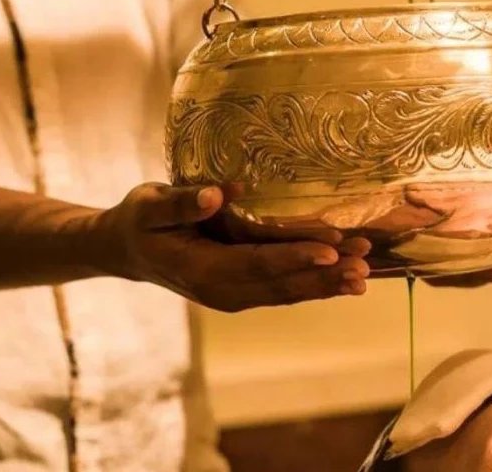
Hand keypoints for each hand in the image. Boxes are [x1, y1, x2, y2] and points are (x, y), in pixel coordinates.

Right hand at [91, 183, 371, 311]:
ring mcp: (233, 295)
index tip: (329, 249)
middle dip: (324, 274)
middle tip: (363, 261)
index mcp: (199, 269)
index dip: (293, 257)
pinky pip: (284, 290)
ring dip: (327, 284)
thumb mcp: (149, 205)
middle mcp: (220, 290)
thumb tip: (218, 195)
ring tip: (364, 273)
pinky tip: (347, 281)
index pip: (254, 264)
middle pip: (280, 284)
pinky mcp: (243, 290)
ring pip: (287, 292)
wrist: (126, 249)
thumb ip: (180, 203)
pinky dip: (316, 285)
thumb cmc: (139, 220)